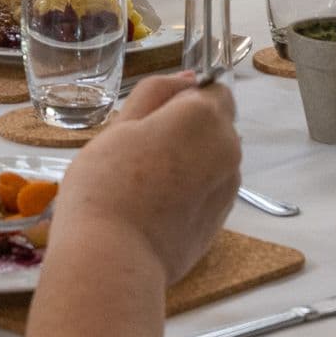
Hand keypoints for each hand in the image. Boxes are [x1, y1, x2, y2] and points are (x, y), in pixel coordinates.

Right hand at [54, 71, 239, 284]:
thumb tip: (188, 78)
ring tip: (147, 183)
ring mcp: (230, 185)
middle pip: (216, 123)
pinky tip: (159, 207)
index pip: (210, 89)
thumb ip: (157, 93)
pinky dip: (193, 189)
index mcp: (203, 115)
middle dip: (189, 129)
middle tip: (141, 152)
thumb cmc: (105, 184)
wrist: (113, 258)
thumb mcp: (120, 125)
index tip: (149, 120)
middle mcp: (227, 146)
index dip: (181, 100)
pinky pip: (211, 188)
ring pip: (215, 157)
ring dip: (192, 160)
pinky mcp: (223, 217)